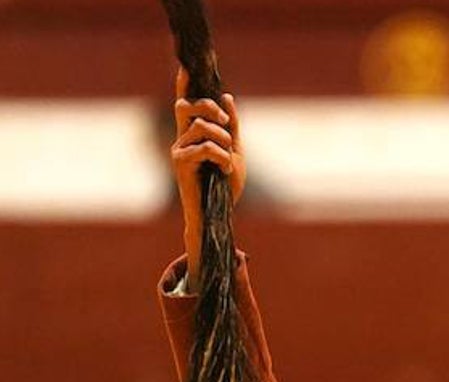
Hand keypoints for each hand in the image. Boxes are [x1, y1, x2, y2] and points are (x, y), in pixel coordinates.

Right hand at [171, 67, 244, 279]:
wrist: (220, 213)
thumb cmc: (225, 186)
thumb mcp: (234, 151)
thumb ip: (231, 127)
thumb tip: (226, 97)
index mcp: (194, 135)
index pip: (187, 105)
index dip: (184, 86)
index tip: (185, 66)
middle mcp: (182, 139)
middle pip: (187, 107)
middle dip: (209, 108)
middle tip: (226, 122)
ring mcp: (179, 151)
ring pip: (200, 127)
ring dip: (221, 139)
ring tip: (229, 156)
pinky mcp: (180, 165)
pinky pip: (204, 147)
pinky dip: (220, 155)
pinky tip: (224, 169)